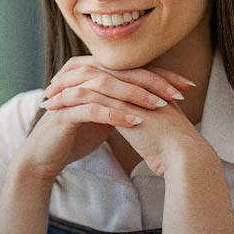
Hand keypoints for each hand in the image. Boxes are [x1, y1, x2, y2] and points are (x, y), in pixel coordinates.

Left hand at [35, 56, 233, 233]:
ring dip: (66, 90)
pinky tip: (54, 109)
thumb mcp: (154, 130)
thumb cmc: (173, 152)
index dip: (89, 80)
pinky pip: (90, 99)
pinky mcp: (123, 108)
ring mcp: (131, 95)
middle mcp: (137, 87)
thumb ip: (143, 122)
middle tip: (51, 86)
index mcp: (145, 89)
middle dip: (72, 79)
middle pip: (99, 74)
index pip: (111, 77)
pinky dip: (70, 102)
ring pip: (91, 83)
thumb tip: (133, 124)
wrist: (186, 158)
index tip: (68, 87)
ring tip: (47, 99)